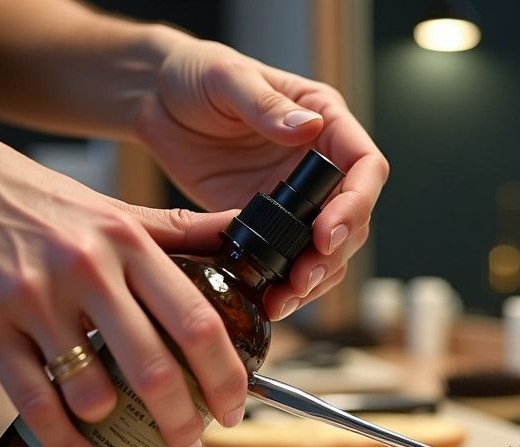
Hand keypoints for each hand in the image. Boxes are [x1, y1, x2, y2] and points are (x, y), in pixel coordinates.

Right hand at [0, 123, 247, 446]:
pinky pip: (35, 404)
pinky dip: (70, 446)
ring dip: (119, 429)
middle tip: (192, 443)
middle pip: (154, 366)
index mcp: (126, 242)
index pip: (196, 319)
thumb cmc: (26, 197)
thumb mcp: (108, 208)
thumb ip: (177, 229)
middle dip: (183, 420)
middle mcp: (85, 268)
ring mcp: (32, 298)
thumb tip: (243, 231)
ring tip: (130, 438)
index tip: (235, 407)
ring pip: (93, 391)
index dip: (226, 375)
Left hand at [132, 39, 389, 319]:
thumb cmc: (195, 74)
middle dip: (333, 254)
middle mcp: (319, 164)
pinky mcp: (266, 222)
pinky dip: (283, 283)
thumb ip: (266, 104)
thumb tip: (308, 129)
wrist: (154, 99)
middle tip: (302, 278)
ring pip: (326, 249)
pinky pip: (286, 259)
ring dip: (313, 279)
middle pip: (352, 218)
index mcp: (325, 122)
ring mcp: (295, 197)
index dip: (356, 204)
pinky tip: (269, 299)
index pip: (365, 167)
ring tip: (285, 299)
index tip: (327, 232)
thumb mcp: (228, 78)